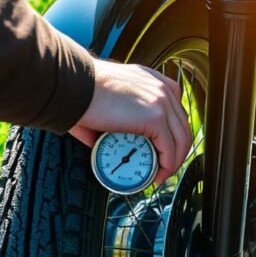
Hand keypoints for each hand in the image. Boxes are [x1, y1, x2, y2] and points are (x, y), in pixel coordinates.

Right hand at [70, 59, 191, 182]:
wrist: (73, 87)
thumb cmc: (81, 93)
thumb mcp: (109, 102)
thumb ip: (117, 119)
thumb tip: (104, 143)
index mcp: (152, 81)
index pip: (175, 112)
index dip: (172, 135)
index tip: (162, 151)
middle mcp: (161, 89)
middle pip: (182, 127)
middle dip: (176, 151)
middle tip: (162, 167)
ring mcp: (161, 102)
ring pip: (180, 140)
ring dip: (173, 162)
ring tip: (159, 175)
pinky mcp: (154, 117)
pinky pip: (169, 149)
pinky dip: (166, 166)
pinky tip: (156, 174)